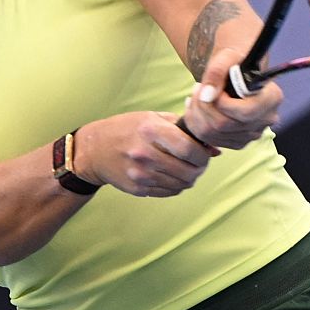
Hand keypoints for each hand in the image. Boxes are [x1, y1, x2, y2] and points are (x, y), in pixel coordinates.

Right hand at [72, 112, 219, 196]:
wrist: (94, 150)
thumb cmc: (126, 129)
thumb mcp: (152, 118)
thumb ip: (183, 128)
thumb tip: (214, 148)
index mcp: (150, 131)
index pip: (189, 149)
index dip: (203, 153)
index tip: (204, 151)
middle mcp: (145, 154)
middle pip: (189, 171)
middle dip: (199, 167)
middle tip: (199, 162)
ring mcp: (141, 174)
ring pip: (182, 184)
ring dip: (189, 177)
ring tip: (185, 167)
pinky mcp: (138, 189)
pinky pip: (169, 191)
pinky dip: (176, 185)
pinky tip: (171, 174)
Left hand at [182, 48, 282, 149]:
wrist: (234, 74)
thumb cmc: (234, 63)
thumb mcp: (226, 57)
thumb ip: (216, 71)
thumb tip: (207, 95)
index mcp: (271, 98)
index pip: (245, 112)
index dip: (222, 103)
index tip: (210, 88)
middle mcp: (266, 119)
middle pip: (226, 125)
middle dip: (203, 107)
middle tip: (196, 89)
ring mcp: (253, 134)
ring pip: (214, 134)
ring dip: (196, 114)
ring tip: (195, 96)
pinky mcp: (239, 142)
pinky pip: (211, 140)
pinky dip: (197, 124)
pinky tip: (197, 108)